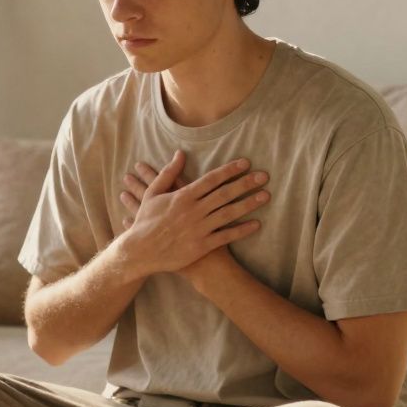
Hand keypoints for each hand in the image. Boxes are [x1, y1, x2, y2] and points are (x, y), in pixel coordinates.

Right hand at [114, 150, 269, 278]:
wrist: (140, 252)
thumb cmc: (145, 221)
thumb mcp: (152, 194)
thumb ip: (168, 173)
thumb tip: (179, 154)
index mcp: (183, 196)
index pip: (211, 179)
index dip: (230, 170)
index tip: (246, 163)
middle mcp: (193, 211)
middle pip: (224, 193)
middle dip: (245, 183)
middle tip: (264, 176)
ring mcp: (198, 229)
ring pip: (228, 213)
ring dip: (249, 204)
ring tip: (266, 196)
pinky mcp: (201, 246)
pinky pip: (226, 237)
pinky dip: (242, 230)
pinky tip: (257, 224)